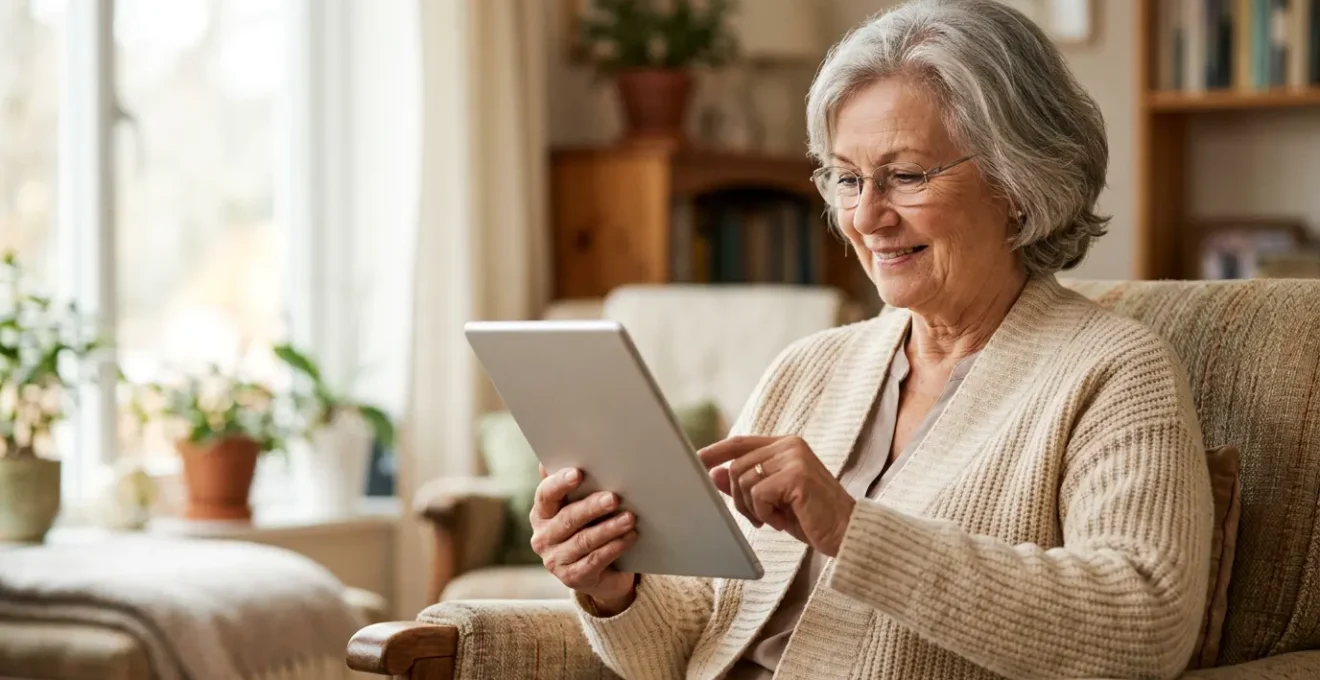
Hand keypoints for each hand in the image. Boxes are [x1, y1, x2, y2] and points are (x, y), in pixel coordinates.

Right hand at [529, 465, 638, 614]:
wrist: (601, 572)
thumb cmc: (590, 528)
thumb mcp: (580, 506)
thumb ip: (572, 484)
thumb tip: (557, 458)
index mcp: (542, 513)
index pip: (546, 495)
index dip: (560, 483)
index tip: (578, 473)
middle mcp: (543, 537)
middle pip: (568, 519)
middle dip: (593, 507)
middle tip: (615, 497)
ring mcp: (555, 560)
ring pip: (584, 541)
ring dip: (609, 528)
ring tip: (630, 518)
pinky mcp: (572, 578)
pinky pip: (595, 560)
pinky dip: (614, 547)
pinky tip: (630, 537)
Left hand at [699, 436, 855, 556]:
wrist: (848, 533)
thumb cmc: (812, 517)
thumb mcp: (773, 500)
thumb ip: (746, 484)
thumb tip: (714, 473)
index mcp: (785, 445)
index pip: (740, 443)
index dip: (714, 452)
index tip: (695, 461)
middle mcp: (790, 445)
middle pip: (736, 467)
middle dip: (739, 499)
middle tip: (760, 518)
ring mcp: (794, 458)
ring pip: (744, 481)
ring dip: (754, 509)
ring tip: (776, 520)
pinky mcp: (797, 475)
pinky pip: (759, 494)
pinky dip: (766, 514)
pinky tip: (784, 521)